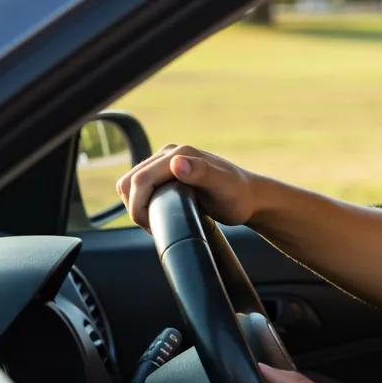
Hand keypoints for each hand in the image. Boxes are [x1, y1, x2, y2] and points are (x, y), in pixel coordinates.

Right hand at [117, 143, 258, 229]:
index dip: (138, 206)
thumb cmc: (239, 196)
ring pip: (133, 184)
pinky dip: (142, 202)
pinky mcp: (168, 172)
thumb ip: (202, 173)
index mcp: (178, 154)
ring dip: (137, 205)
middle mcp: (170, 154)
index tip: (151, 227)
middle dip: (135, 207)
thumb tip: (176, 163)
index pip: (140, 179)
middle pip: (131, 181)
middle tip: (154, 228)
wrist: (250, 197)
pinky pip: (142, 186)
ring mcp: (167, 162)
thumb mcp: (223, 187)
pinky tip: (158, 214)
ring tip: (156, 223)